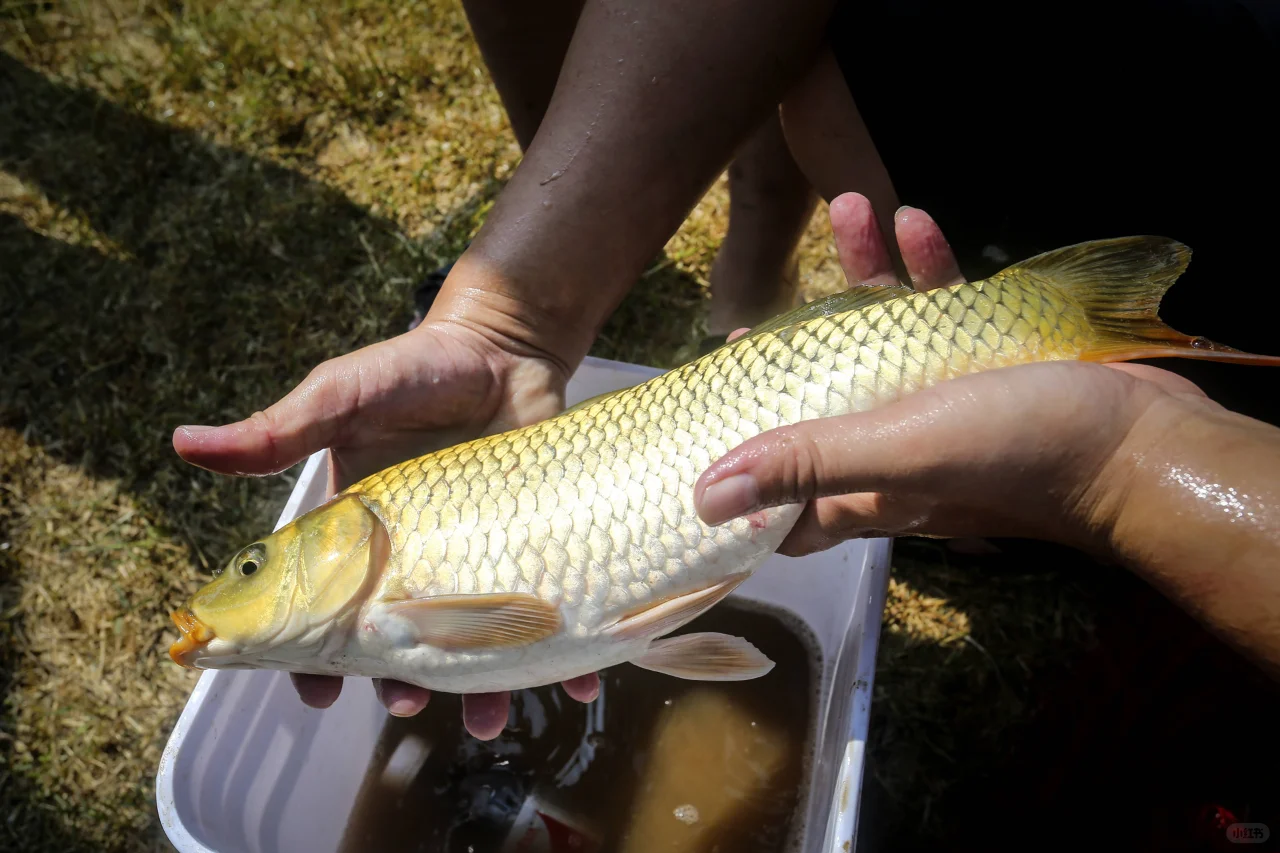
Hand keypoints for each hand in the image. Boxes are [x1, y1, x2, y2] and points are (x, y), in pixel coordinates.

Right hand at [172, 267, 600, 737]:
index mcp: (359, 539)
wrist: (506, 349)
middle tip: (404, 701)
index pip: (327, 612)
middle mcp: (417, 562)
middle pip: (401, 643)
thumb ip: (281, 430)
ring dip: (478, 689)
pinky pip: (549, 613)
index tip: (315, 691)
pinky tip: (576, 683)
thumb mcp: (346, 396)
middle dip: (399, 683)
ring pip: (475, 645)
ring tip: (486, 719)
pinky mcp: (535, 552)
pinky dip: (565, 656)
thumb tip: (182, 441)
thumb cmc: (418, 371)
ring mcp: (480, 562)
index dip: (313, 658)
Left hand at [695, 193, 1206, 557]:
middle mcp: (895, 452)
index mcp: (866, 488)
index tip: (709, 441)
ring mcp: (942, 406)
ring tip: (850, 207)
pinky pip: (945, 313)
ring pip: (883, 343)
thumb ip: (806, 463)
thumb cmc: (1013, 451)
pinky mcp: (987, 366)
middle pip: (822, 405)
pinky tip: (915, 219)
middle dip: (789, 357)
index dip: (743, 478)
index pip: (786, 502)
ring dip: (863, 277)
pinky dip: (929, 268)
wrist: (1140, 440)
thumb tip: (704, 497)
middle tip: (755, 323)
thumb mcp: (896, 451)